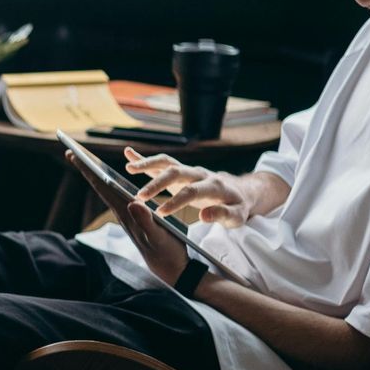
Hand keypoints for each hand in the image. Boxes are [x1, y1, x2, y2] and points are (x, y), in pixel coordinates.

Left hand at [65, 150, 189, 286]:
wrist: (172, 269)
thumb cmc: (167, 253)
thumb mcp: (159, 237)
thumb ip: (145, 222)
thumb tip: (132, 204)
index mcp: (127, 214)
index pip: (103, 188)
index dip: (89, 171)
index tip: (74, 155)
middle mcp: (123, 213)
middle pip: (101, 187)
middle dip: (87, 169)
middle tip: (71, 152)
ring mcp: (128, 216)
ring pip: (108, 191)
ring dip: (97, 176)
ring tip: (86, 162)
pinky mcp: (135, 219)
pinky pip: (118, 197)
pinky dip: (110, 185)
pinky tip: (110, 181)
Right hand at [123, 148, 254, 226]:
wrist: (240, 191)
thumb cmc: (238, 206)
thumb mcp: (237, 216)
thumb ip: (222, 215)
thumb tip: (203, 215)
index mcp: (214, 185)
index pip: (192, 191)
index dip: (176, 201)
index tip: (161, 213)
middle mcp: (199, 173)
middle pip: (176, 172)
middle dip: (157, 183)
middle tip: (140, 197)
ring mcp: (189, 170)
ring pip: (167, 163)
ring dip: (148, 164)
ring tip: (129, 168)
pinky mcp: (181, 171)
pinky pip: (162, 162)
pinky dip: (145, 158)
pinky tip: (129, 153)